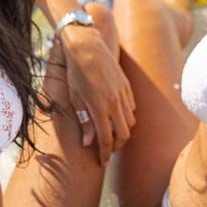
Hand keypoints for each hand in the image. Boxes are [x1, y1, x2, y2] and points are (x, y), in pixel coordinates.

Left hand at [60, 23, 135, 164]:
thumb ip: (84, 121)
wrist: (86, 45)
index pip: (106, 139)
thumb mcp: (75, 98)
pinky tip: (116, 116)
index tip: (102, 161)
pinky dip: (126, 116)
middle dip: (117, 146)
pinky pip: (132, 107)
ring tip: (111, 133)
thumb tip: (88, 143)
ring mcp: (123, 93)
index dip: (105, 154)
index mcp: (99, 107)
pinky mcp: (126, 85)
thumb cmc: (75, 72)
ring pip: (130, 121)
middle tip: (107, 149)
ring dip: (123, 131)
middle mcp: (114, 102)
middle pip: (123, 134)